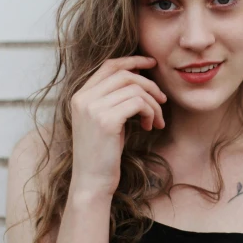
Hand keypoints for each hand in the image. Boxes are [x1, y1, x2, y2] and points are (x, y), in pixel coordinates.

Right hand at [68, 56, 166, 196]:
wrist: (91, 181)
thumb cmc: (102, 153)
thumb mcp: (105, 119)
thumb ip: (114, 98)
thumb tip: (139, 75)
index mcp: (80, 95)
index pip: (109, 66)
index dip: (132, 60)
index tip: (152, 63)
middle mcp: (83, 98)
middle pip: (125, 74)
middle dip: (149, 84)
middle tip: (162, 100)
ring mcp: (93, 108)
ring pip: (135, 89)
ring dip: (153, 104)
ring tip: (156, 121)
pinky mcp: (107, 120)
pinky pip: (139, 103)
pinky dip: (151, 113)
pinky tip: (150, 127)